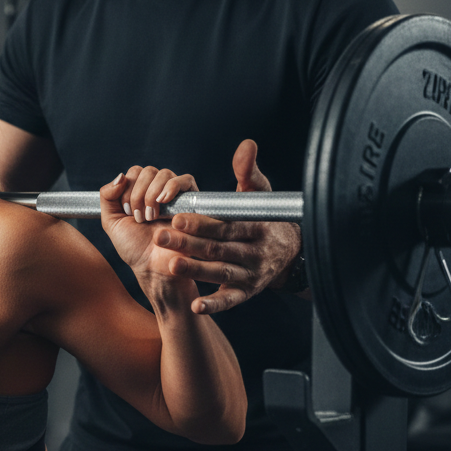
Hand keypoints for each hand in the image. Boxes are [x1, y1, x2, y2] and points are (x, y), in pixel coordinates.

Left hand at [100, 167, 199, 305]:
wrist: (154, 266)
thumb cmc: (135, 247)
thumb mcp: (112, 221)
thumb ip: (107, 197)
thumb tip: (120, 176)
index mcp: (139, 192)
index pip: (134, 172)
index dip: (128, 188)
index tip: (127, 212)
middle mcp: (157, 190)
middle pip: (148, 171)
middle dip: (138, 193)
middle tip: (139, 217)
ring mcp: (175, 194)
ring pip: (164, 174)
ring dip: (152, 194)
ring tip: (151, 217)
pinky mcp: (192, 200)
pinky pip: (185, 180)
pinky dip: (172, 186)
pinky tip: (163, 201)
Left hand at [153, 139, 301, 314]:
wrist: (290, 252)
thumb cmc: (265, 218)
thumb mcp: (260, 193)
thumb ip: (248, 172)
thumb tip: (246, 145)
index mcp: (256, 226)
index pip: (226, 225)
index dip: (202, 222)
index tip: (177, 216)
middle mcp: (255, 252)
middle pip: (218, 248)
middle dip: (188, 243)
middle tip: (160, 235)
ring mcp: (251, 274)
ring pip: (221, 273)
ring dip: (196, 270)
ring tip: (169, 264)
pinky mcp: (247, 292)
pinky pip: (231, 300)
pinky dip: (215, 304)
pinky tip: (195, 305)